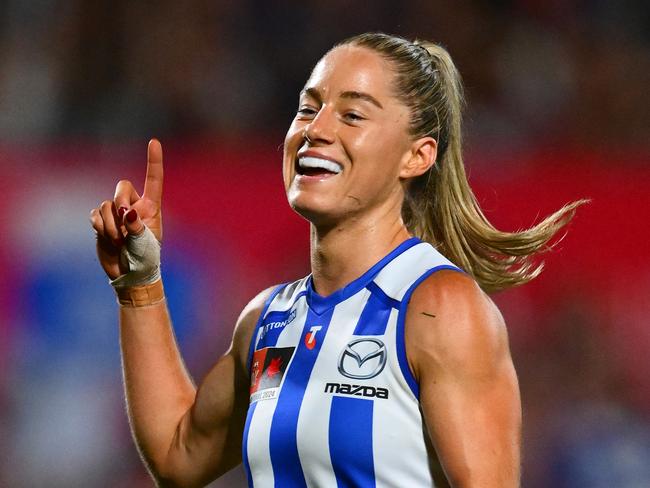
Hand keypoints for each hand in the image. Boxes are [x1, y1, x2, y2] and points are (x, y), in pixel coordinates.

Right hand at [90, 139, 163, 279]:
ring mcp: (116, 213)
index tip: (154, 141)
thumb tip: (125, 212)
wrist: (130, 273)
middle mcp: (134, 206)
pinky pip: (95, 215)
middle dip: (120, 201)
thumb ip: (136, 226)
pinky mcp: (101, 222)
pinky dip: (100, 227)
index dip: (153, 160)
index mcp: (151, 207)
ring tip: (120, 242)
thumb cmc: (145, 258)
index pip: (153, 180)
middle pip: (122, 186)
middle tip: (124, 221)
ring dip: (110, 224)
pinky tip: (108, 240)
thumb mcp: (145, 243)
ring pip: (106, 204)